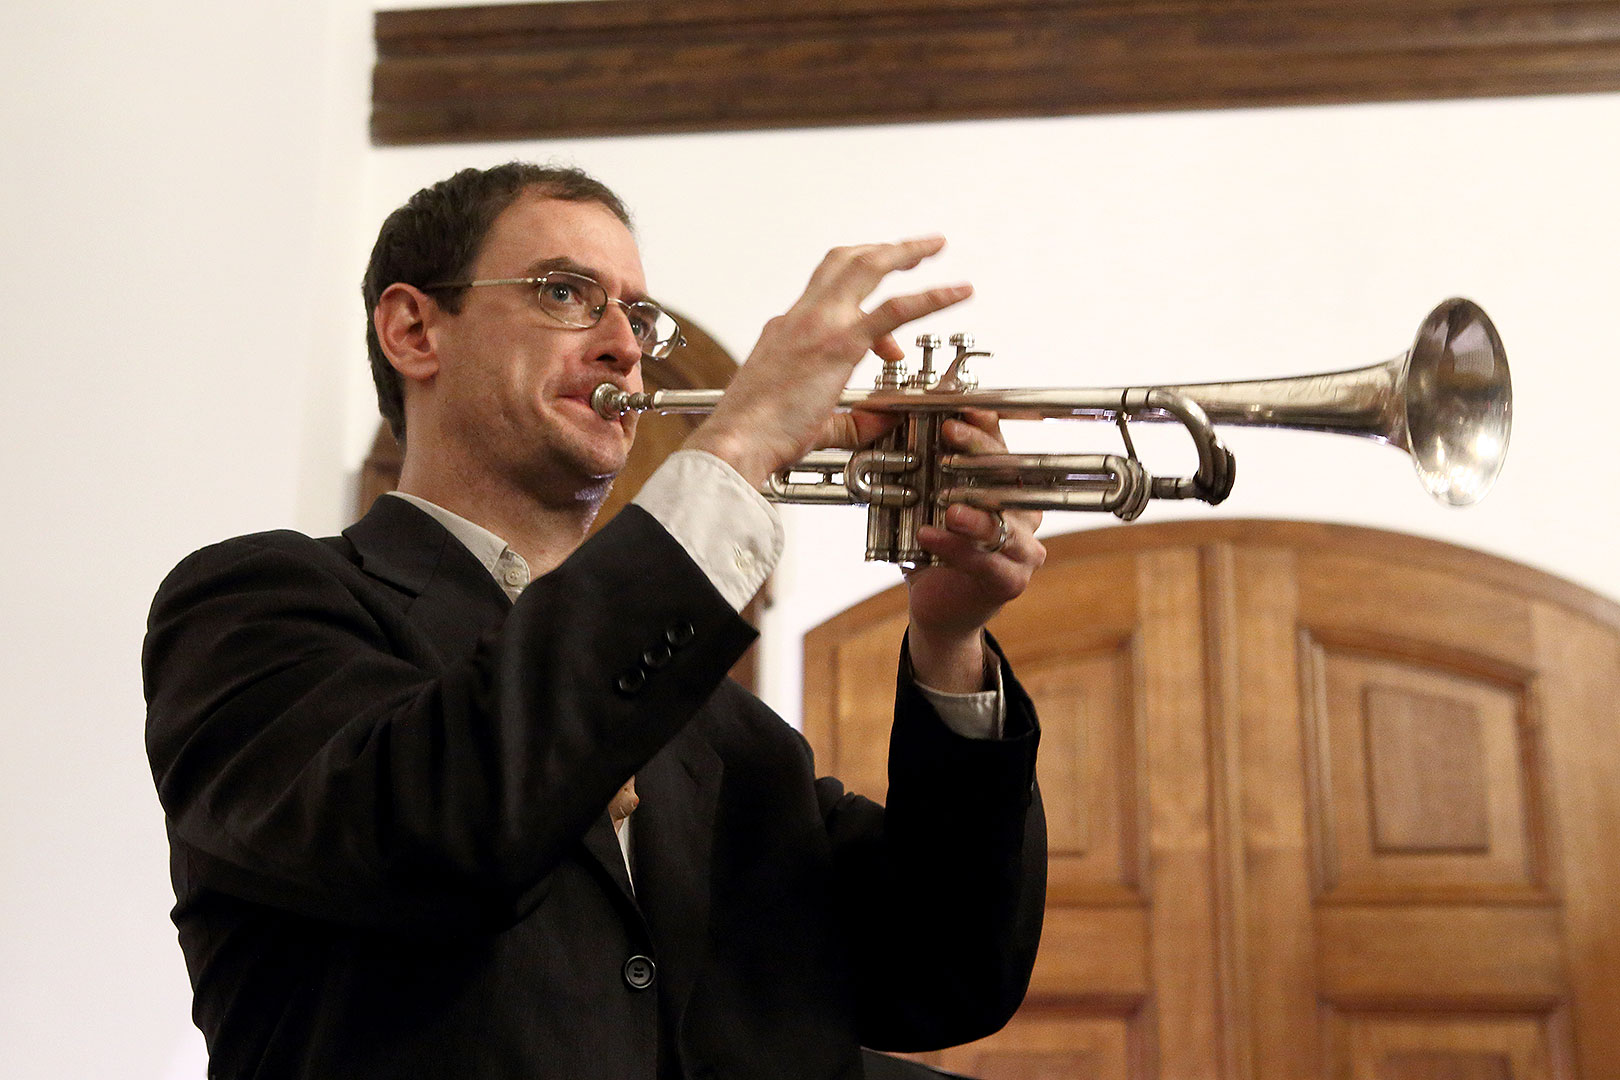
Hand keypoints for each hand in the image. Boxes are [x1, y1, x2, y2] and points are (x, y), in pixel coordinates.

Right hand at [683, 237, 970, 486]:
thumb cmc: (758, 437)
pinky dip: (932, 296)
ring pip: (867, 266)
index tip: (888, 344)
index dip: (863, 305)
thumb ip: (853, 421)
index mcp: (786, 331)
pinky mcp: (839, 343)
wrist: (737, 441)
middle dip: (882, 249)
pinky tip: (958, 293)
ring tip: (934, 247)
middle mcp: (800, 318)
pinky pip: (896, 310)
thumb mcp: (811, 423)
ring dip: (904, 252)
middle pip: (843, 261)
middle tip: (915, 249)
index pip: (827, 298)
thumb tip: (886, 420)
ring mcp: (819, 324)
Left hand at [904, 410, 1045, 691]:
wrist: (940, 606)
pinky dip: (953, 548)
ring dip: (975, 512)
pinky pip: (984, 561)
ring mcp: (1024, 550)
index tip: (959, 404)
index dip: (984, 425)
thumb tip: (905, 424)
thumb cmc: (938, 548)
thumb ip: (930, 471)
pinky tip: (927, 537)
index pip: (1003, 448)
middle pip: (1009, 477)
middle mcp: (1026, 515)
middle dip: (979, 451)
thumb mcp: (932, 504)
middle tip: (948, 433)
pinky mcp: (1010, 581)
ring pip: (1003, 524)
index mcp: (1010, 490)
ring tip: (948, 505)